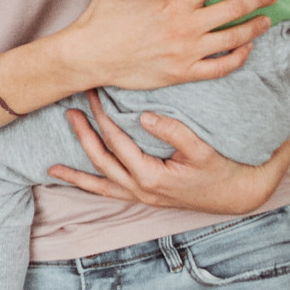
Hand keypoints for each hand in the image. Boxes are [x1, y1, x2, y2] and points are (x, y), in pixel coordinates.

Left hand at [48, 93, 288, 216]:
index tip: (94, 93)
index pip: (118, 141)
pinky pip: (107, 192)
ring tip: (53, 161)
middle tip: (71, 108)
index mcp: (151, 176)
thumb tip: (144, 116)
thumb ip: (174, 132)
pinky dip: (85, 184)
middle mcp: (140, 189)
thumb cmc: (222, 169)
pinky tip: (66, 177)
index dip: (103, 116)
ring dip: (76, 168)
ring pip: (99, 181)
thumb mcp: (202, 149)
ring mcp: (139, 196)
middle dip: (84, 133)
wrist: (237, 195)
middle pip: (101, 158)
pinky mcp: (142, 196)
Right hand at [61, 0, 277, 93]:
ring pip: (234, 38)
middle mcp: (186, 24)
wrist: (90, 53)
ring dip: (255, 27)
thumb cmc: (104, 13)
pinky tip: (246, 50)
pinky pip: (220, 67)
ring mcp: (186, 50)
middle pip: (235, 6)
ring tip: (267, 19)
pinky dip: (238, 57)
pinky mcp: (182, 72)